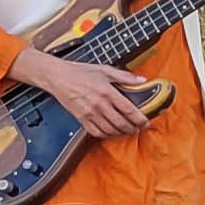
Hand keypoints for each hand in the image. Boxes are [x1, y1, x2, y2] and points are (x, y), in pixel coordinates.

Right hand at [11, 50, 153, 134]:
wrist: (58, 76)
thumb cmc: (80, 72)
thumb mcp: (104, 70)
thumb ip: (124, 77)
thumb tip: (141, 80)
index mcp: (107, 91)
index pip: (129, 110)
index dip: (140, 119)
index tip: (146, 122)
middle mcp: (99, 104)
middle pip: (122, 123)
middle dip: (133, 128)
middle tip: (138, 128)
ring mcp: (89, 113)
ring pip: (110, 130)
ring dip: (121, 133)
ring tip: (127, 131)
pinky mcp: (81, 118)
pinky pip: (96, 132)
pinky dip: (106, 135)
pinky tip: (111, 132)